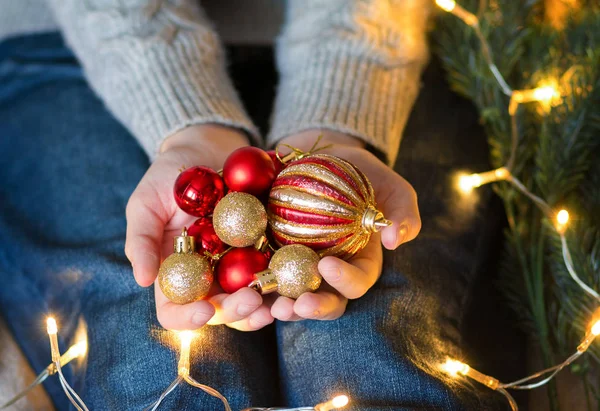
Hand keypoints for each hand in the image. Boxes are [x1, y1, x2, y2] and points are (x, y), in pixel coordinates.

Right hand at [125, 125, 273, 330]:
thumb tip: (142, 279)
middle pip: (218, 310)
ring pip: (247, 299)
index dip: (186, 319)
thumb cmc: (168, 177)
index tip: (203, 311)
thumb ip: (142, 239)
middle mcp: (205, 276)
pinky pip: (272, 272)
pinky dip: (281, 281)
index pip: (174, 310)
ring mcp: (234, 265)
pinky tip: (292, 282)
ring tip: (274, 304)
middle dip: (234, 313)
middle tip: (250, 301)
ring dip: (261, 307)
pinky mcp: (261, 249)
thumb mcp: (145, 203)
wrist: (206, 149)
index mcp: (174, 272)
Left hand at [269, 130, 420, 320]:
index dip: (345, 281)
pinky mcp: (272, 256)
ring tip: (270, 307)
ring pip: (294, 297)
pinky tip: (245, 288)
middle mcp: (331, 272)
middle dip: (313, 308)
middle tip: (296, 305)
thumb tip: (397, 241)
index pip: (358, 281)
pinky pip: (265, 277)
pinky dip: (257, 286)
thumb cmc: (361, 173)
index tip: (328, 266)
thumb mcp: (390, 186)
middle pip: (326, 302)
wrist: (321, 156)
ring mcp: (301, 266)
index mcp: (361, 261)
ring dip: (283, 307)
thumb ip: (403, 212)